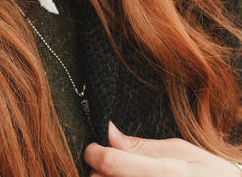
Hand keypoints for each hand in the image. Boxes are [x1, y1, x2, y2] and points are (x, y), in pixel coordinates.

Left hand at [85, 122, 239, 176]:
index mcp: (165, 173)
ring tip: (123, 176)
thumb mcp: (180, 151)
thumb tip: (109, 132)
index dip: (94, 152)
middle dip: (99, 172)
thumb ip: (140, 146)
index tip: (93, 148)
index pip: (110, 161)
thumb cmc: (211, 175)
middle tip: (110, 166)